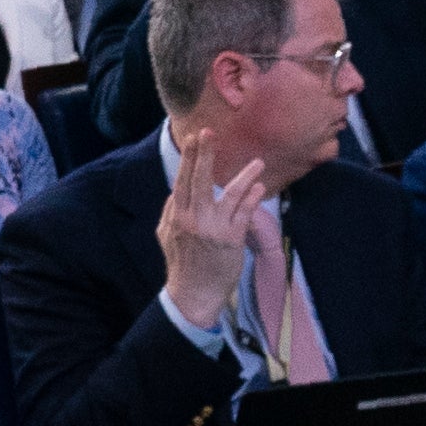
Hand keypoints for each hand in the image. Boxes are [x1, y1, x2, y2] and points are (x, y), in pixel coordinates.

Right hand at [155, 140, 269, 326]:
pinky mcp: (231, 240)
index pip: (182, 181)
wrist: (194, 294)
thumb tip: (176, 191)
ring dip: (245, 176)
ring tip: (258, 163)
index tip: (193, 138)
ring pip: (230, 195)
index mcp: (178, 216)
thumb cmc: (182, 263)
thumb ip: (171, 212)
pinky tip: (259, 188)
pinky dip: (252, 199)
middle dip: (204, 155)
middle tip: (209, 132)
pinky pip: (245, 214)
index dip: (189, 158)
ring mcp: (214, 229)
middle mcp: (194, 219)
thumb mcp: (167, 236)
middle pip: (200, 181)